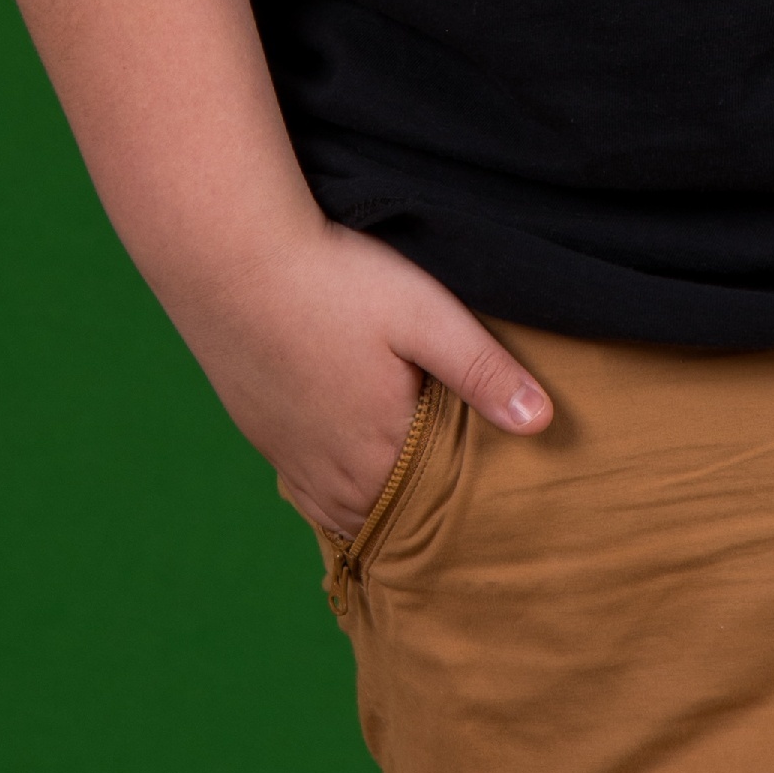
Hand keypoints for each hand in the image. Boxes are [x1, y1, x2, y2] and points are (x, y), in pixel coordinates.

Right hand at [177, 214, 551, 538]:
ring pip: (340, 508)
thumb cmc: (334, 280)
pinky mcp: (257, 429)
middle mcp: (328, 470)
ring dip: (374, 504)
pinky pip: (302, 486)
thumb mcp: (425, 316)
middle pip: (384, 517)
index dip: (460, 510)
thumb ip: (483, 371)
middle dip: (420, 514)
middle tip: (461, 507)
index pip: (430, 513)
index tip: (493, 506)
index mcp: (376, 452)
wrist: (229, 255)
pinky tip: (347, 466)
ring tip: (412, 496)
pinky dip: (331, 487)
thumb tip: (545, 424)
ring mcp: (287, 453)